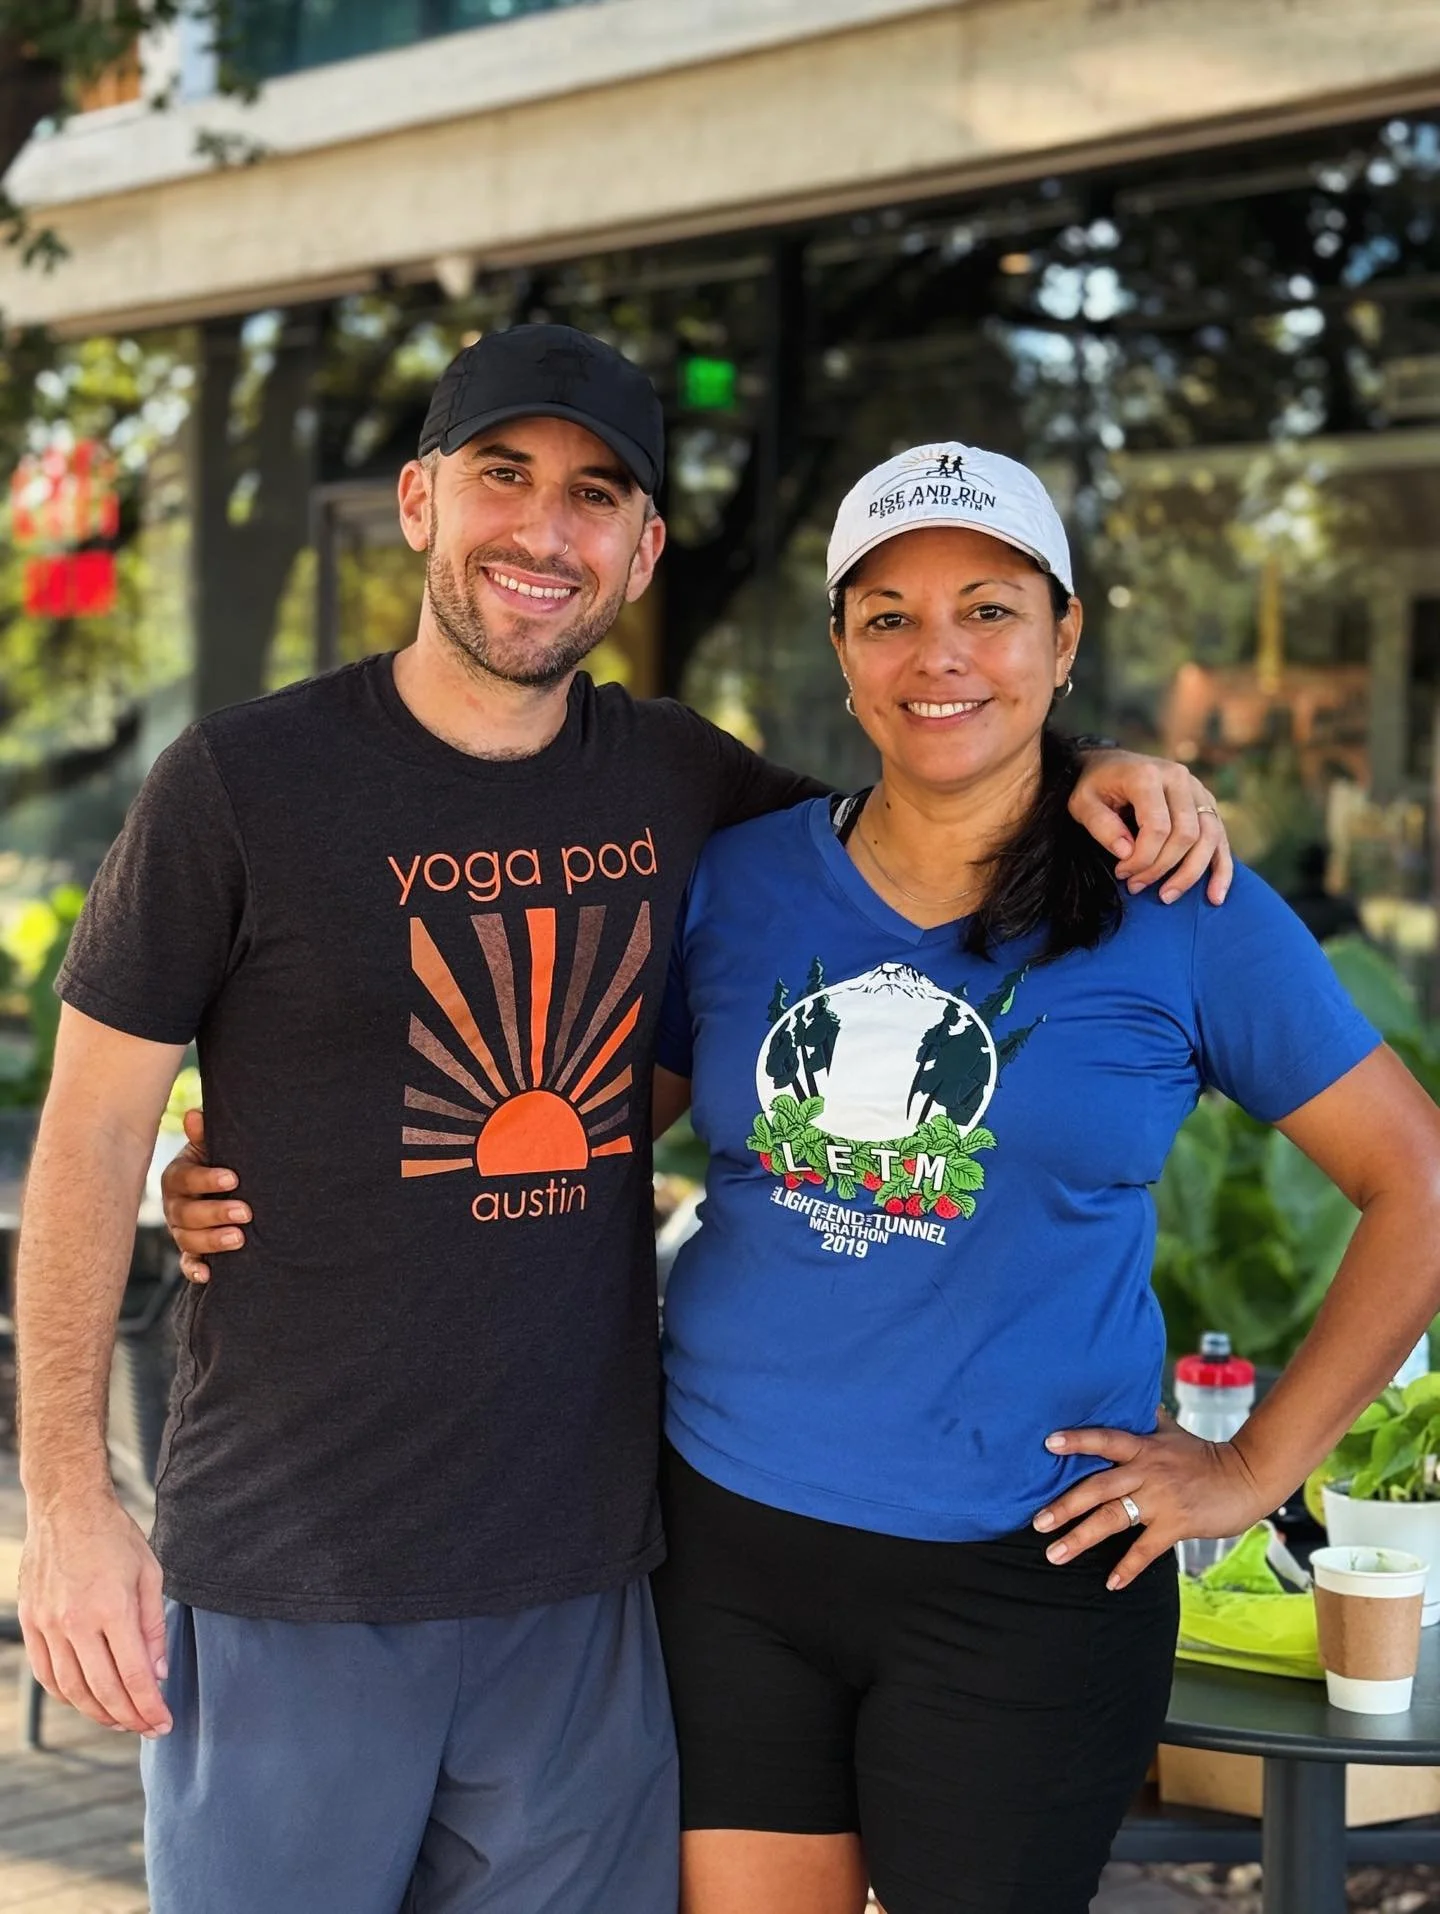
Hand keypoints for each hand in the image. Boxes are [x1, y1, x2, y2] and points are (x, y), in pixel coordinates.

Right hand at [19, 1493, 171, 1736]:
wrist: (66, 1507)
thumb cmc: (114, 1536)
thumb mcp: (149, 1573)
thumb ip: (154, 1626)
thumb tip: (157, 1673)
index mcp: (111, 1607)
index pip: (133, 1675)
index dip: (150, 1707)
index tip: (164, 1723)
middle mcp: (76, 1622)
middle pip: (103, 1690)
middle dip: (129, 1718)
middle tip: (148, 1729)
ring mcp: (48, 1625)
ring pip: (72, 1689)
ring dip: (98, 1713)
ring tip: (121, 1720)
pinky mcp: (30, 1623)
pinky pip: (47, 1674)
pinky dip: (67, 1695)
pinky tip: (86, 1700)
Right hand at [161, 1109, 247, 1283]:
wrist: (226, 1186)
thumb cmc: (220, 1161)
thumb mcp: (213, 1146)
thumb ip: (205, 1134)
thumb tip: (194, 1115)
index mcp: (177, 1177)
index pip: (185, 1178)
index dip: (207, 1179)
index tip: (233, 1179)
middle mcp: (175, 1205)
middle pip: (186, 1213)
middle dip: (216, 1213)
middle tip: (246, 1212)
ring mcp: (180, 1230)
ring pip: (188, 1239)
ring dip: (212, 1240)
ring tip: (240, 1238)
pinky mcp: (190, 1251)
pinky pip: (187, 1264)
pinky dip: (195, 1270)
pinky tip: (209, 1275)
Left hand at [1032, 1412, 1266, 1588]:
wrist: (1247, 1477)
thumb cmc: (1207, 1456)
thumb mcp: (1174, 1432)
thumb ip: (1150, 1419)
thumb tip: (1136, 1399)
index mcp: (1144, 1447)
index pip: (1104, 1439)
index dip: (1077, 1440)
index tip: (1048, 1443)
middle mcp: (1147, 1471)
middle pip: (1098, 1487)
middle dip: (1065, 1505)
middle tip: (1038, 1522)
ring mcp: (1161, 1498)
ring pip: (1113, 1518)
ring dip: (1081, 1538)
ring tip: (1055, 1554)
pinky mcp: (1177, 1523)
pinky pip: (1146, 1548)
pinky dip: (1127, 1567)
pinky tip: (1111, 1583)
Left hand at [1069, 750, 1232, 904]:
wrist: (1108, 763)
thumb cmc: (1094, 786)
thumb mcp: (1083, 804)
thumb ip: (1102, 826)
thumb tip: (1128, 854)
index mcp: (1148, 775)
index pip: (1158, 827)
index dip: (1142, 858)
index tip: (1122, 873)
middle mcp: (1179, 778)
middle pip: (1186, 834)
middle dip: (1161, 868)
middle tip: (1136, 885)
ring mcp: (1197, 790)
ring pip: (1208, 838)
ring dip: (1190, 874)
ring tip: (1167, 896)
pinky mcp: (1206, 803)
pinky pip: (1221, 838)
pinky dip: (1221, 868)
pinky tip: (1216, 896)